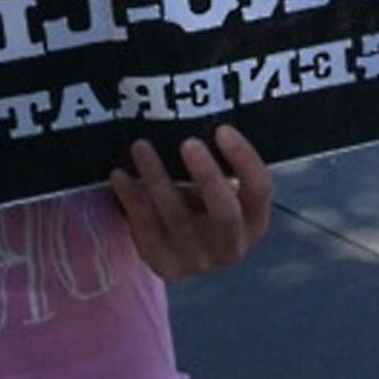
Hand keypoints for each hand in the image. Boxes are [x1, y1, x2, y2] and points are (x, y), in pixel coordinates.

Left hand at [110, 125, 272, 281]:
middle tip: (189, 143)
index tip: (222, 129)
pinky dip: (131, 199)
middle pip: (225, 214)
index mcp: (253, 222)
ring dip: (157, 178)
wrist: (177, 245)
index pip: (259, 191)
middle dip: (208, 177)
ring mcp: (198, 260)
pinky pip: (145, 229)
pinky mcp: (165, 265)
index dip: (244, 160)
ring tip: (141, 146)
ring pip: (177, 217)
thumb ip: (214, 162)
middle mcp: (230, 247)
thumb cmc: (200, 200)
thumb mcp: (216, 186)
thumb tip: (193, 113)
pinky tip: (119, 174)